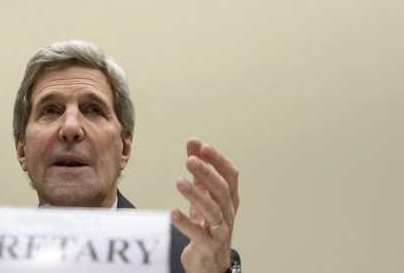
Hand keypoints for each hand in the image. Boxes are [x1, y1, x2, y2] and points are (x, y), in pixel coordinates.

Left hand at [171, 138, 239, 272]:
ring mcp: (221, 230)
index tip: (204, 147)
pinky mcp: (208, 246)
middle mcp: (228, 212)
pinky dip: (186, 223)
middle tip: (190, 161)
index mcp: (230, 197)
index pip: (231, 175)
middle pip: (222, 190)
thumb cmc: (208, 223)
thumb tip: (193, 142)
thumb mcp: (204, 194)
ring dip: (195, 195)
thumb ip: (200, 169)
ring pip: (212, 210)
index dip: (219, 161)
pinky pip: (198, 234)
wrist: (210, 261)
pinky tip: (172, 213)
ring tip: (179, 182)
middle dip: (207, 174)